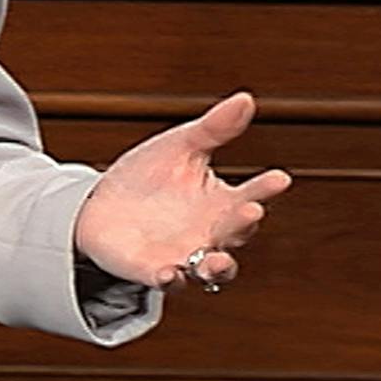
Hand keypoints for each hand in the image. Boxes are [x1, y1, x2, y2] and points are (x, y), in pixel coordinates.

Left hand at [73, 91, 291, 290]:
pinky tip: (170, 272)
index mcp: (221, 202)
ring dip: (218, 266)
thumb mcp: (179, 147)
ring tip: (219, 259)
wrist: (101, 206)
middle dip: (244, 223)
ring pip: (212, 270)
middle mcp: (211, 234)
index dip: (266, 188)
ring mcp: (186, 256)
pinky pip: (169, 281)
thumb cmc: (149, 177)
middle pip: (236, 233)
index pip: (251, 195)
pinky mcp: (155, 271)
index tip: (280, 177)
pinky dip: (172, 279)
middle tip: (252, 209)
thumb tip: (246, 99)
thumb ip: (213, 129)